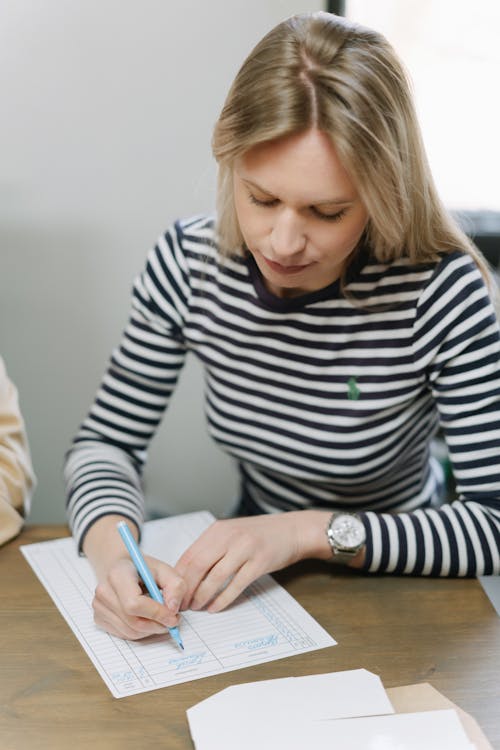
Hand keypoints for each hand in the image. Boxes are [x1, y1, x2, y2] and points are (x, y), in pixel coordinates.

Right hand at [92, 553, 185, 639]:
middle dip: (157, 625)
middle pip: (133, 621)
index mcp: (118, 574)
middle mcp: (104, 591)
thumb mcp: (165, 570)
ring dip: (151, 630)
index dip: (156, 613)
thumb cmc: (144, 570)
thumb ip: (175, 586)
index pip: (134, 604)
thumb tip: (172, 609)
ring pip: (130, 632)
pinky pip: (124, 634)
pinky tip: (147, 618)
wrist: (123, 569)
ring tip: (161, 617)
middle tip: (173, 620)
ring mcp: (99, 606)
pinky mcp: (99, 618)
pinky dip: (141, 632)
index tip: (174, 616)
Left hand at [175, 511, 328, 612]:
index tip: (171, 592)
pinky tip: (215, 608)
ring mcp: (245, 548)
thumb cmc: (260, 535)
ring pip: (215, 577)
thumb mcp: (231, 534)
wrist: (292, 530)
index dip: (177, 577)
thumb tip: (187, 573)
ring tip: (195, 608)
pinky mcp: (259, 562)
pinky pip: (236, 585)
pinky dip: (222, 599)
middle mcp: (229, 536)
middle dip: (186, 589)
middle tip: (180, 605)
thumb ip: (212, 549)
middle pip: (198, 566)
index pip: (189, 555)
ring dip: (202, 596)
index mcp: (218, 530)